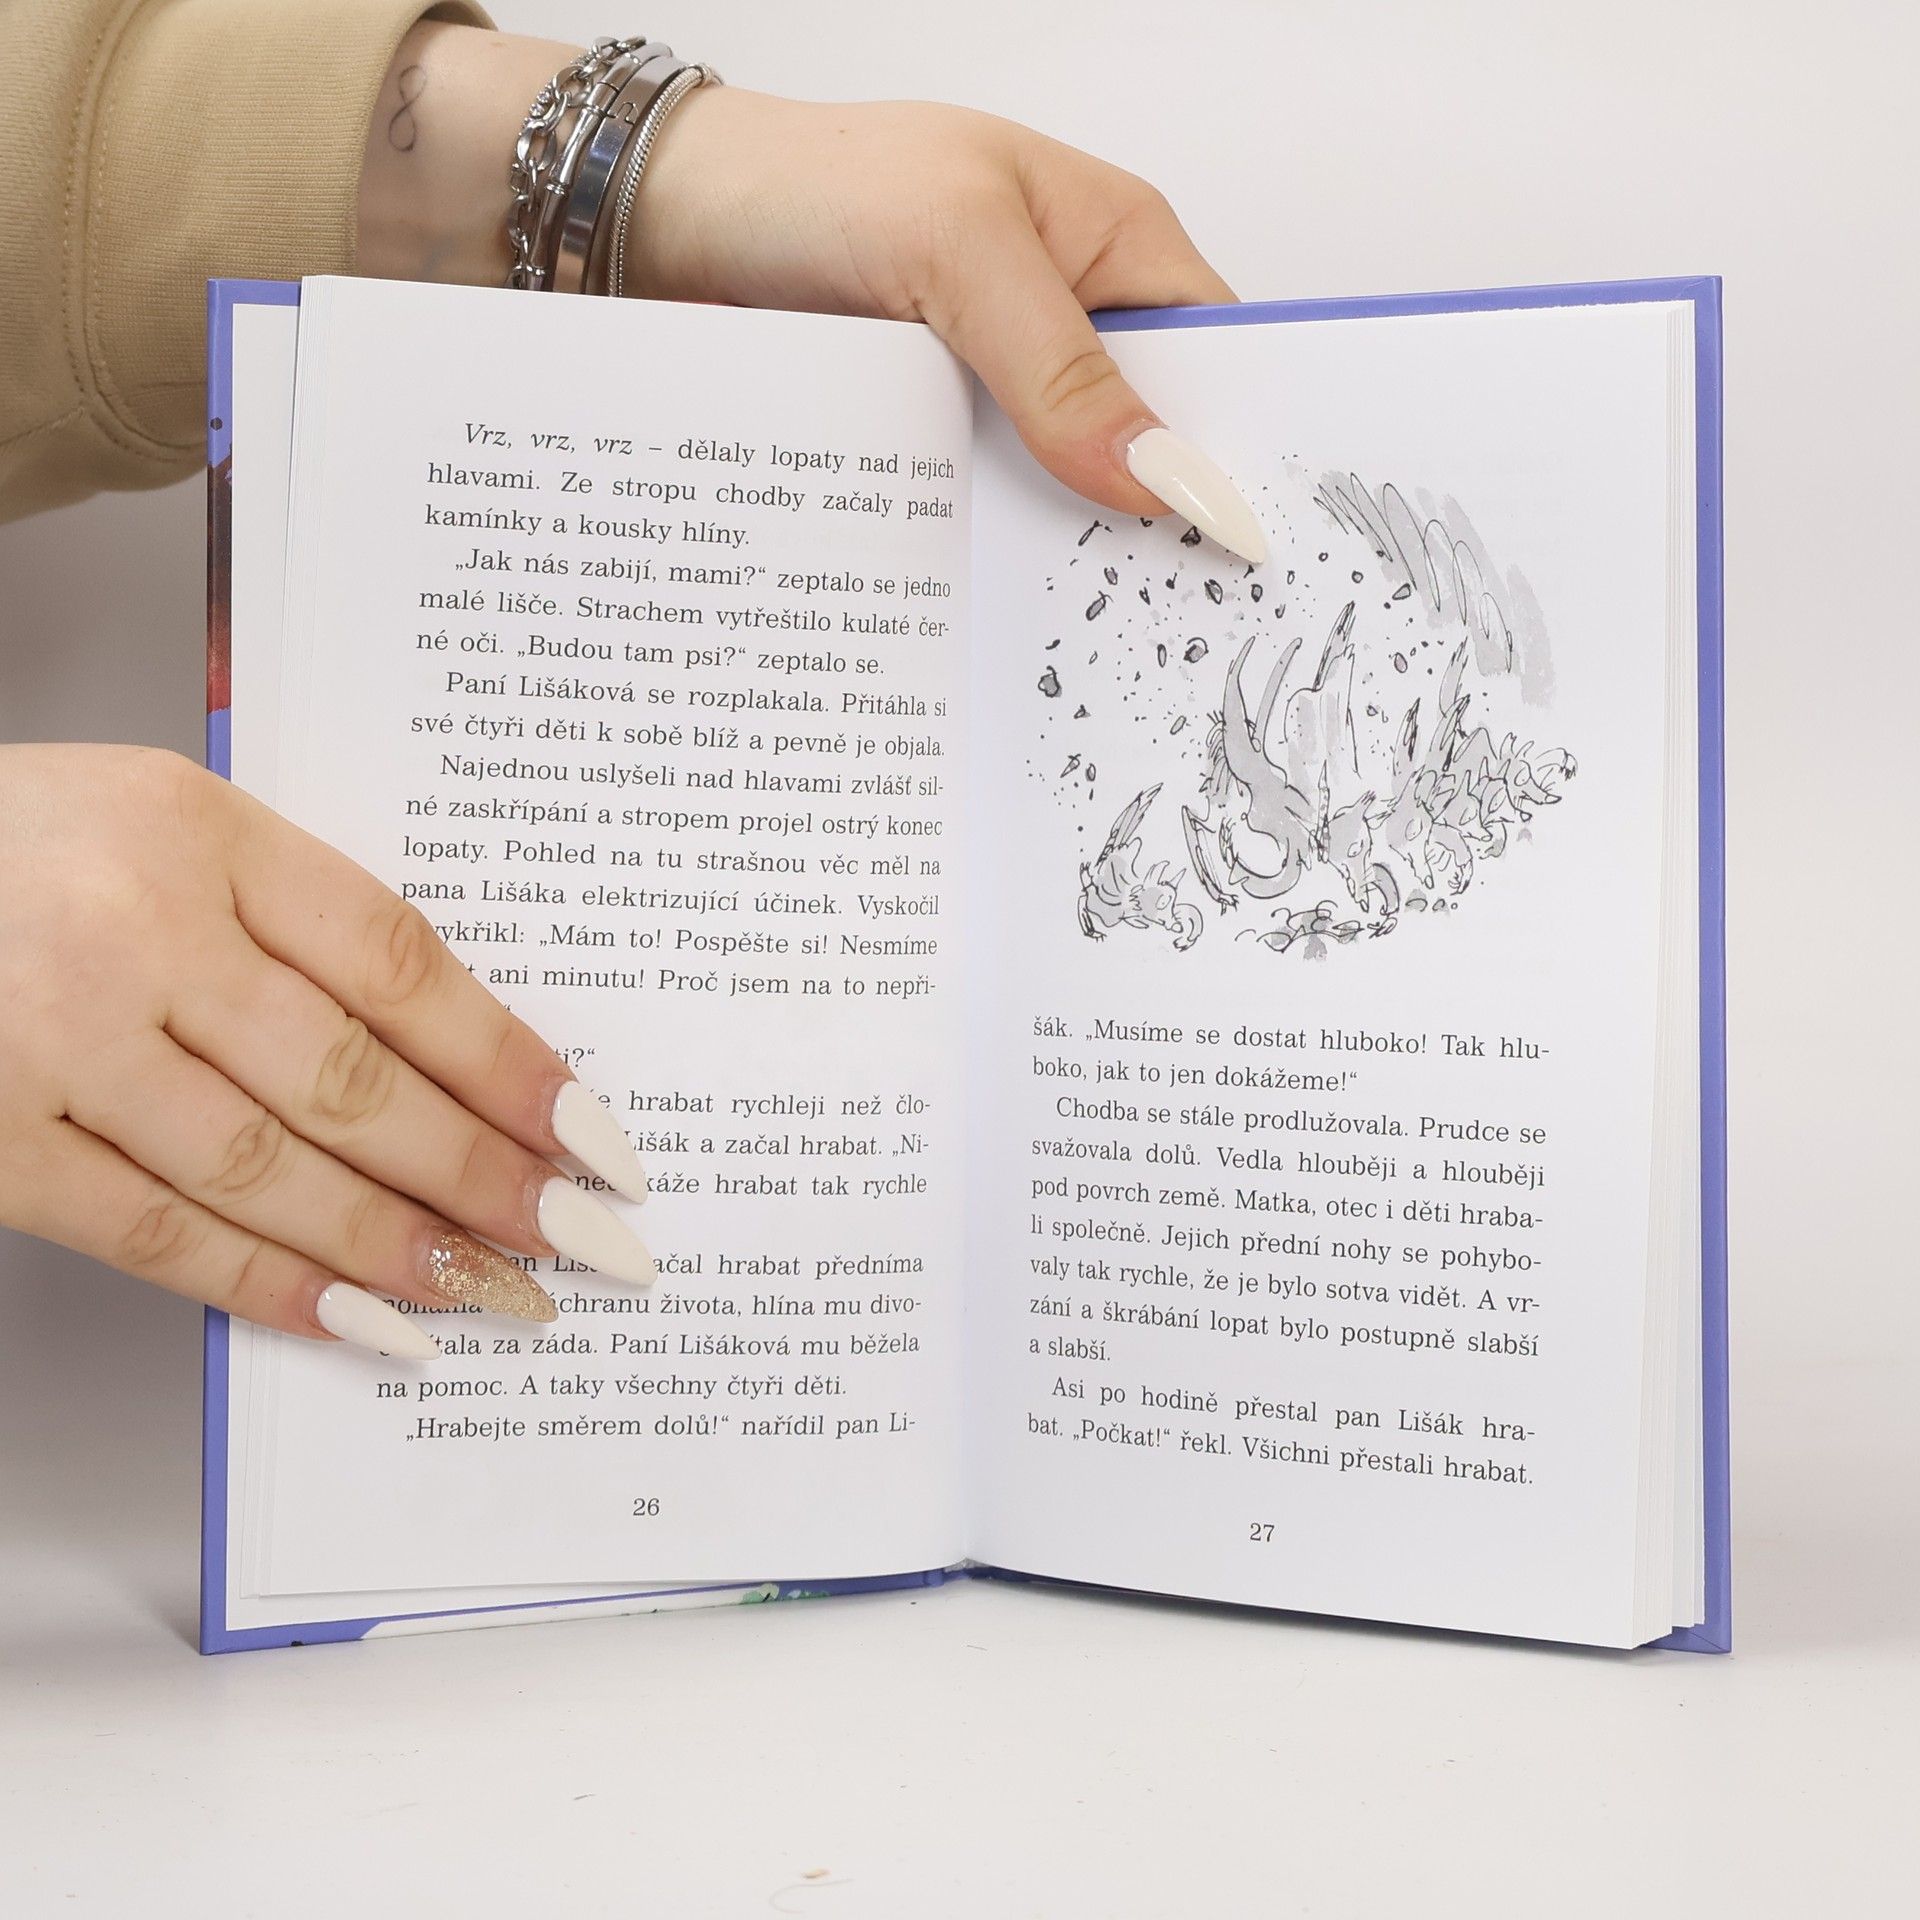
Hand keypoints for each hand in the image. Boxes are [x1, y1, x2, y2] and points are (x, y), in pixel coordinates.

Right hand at [0, 747, 655, 1356]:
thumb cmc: (12, 849)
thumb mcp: (159, 825)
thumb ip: (290, 916)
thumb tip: (447, 1053)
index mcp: (197, 830)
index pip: (397, 962)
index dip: (507, 1059)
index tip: (590, 1132)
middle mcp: (132, 930)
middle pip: (350, 1077)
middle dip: (482, 1175)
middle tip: (579, 1240)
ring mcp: (50, 1043)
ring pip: (264, 1168)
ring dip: (394, 1247)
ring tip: (493, 1293)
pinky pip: (150, 1231)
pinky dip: (264, 1284)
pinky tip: (355, 1320)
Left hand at [629, 90, 1262, 556]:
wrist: (664, 222)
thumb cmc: (813, 184)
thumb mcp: (962, 255)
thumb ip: (1063, 369)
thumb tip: (1162, 476)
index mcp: (1111, 242)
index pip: (1219, 356)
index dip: (1239, 442)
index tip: (1250, 538)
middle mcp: (1063, 315)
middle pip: (1145, 438)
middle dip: (1152, 513)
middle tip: (1170, 611)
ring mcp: (995, 381)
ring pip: (1062, 484)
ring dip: (1059, 541)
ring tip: (1083, 625)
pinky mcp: (930, 434)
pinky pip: (983, 504)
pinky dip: (986, 546)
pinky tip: (991, 599)